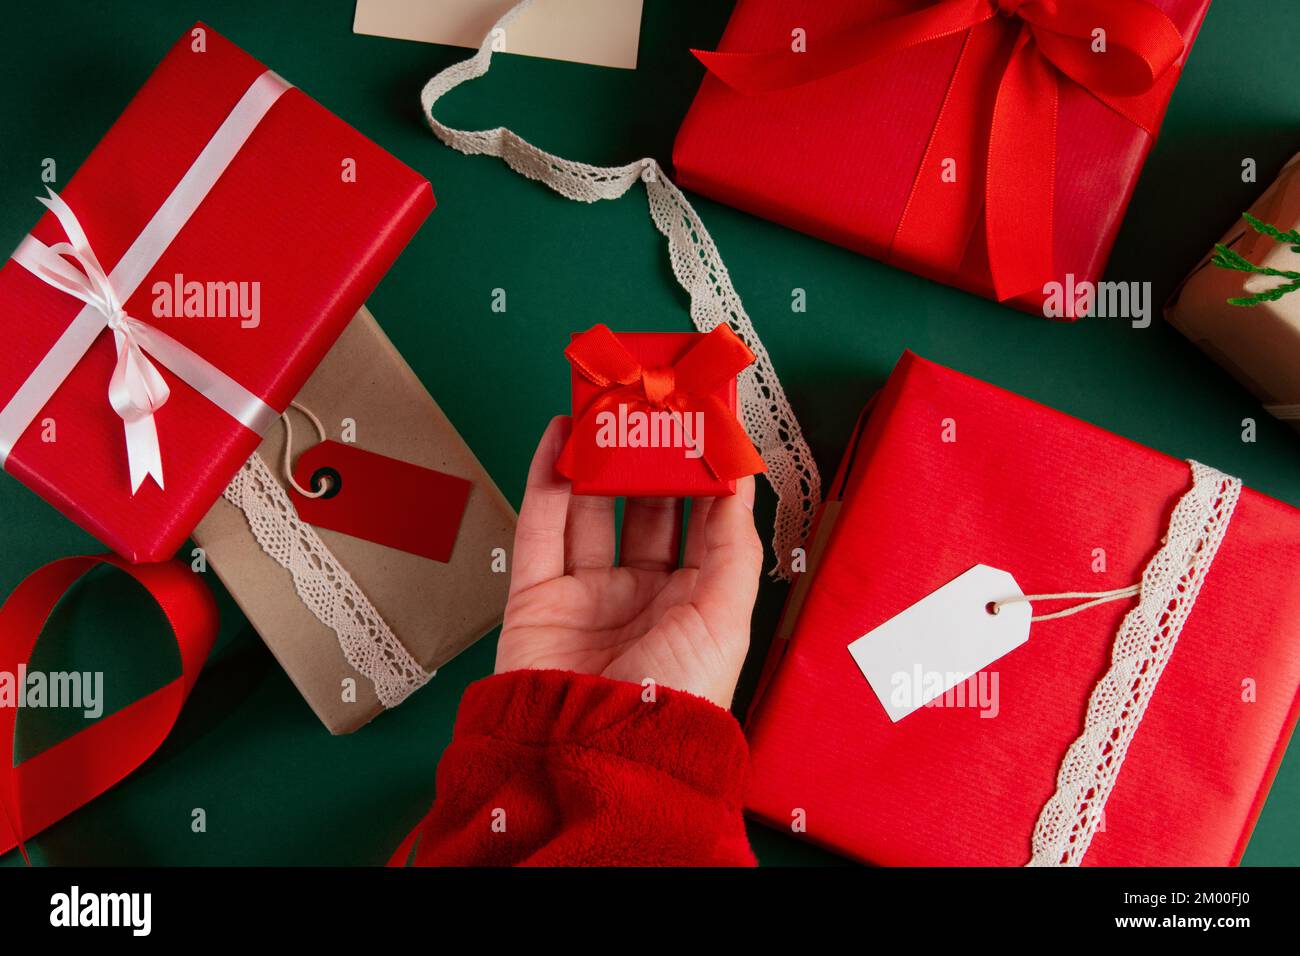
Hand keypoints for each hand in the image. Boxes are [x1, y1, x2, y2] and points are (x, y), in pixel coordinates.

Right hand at [496, 417, 763, 708]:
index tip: (705, 422)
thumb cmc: (675, 700)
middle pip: (646, 511)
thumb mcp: (725, 619)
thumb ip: (733, 546)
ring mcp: (588, 596)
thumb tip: (740, 478)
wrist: (597, 758)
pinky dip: (547, 478)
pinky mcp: (537, 598)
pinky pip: (541, 528)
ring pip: (592, 511)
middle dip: (650, 459)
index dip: (703, 474)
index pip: (702, 524)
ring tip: (609, 409)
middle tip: (654, 407)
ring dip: (599, 459)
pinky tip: (561, 436)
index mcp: (695, 604)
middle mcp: (643, 597)